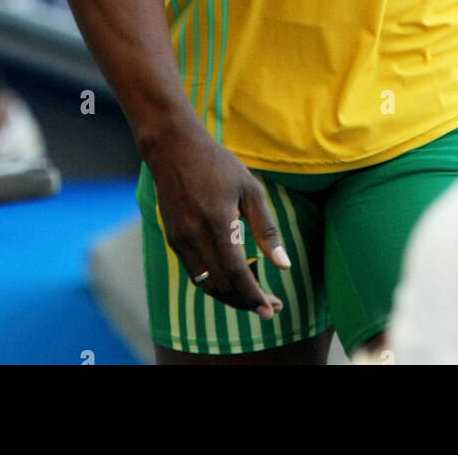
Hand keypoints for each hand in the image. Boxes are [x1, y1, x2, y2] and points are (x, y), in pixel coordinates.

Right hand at [145, 124, 290, 319]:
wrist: (174, 147)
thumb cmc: (217, 164)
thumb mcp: (249, 189)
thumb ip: (266, 229)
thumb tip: (285, 266)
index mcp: (217, 223)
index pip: (237, 274)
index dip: (255, 296)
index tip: (273, 309)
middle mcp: (195, 236)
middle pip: (222, 286)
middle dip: (246, 302)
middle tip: (269, 306)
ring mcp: (180, 240)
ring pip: (207, 285)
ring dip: (231, 297)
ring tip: (254, 297)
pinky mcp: (173, 239)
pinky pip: (195, 273)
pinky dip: (215, 284)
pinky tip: (232, 279)